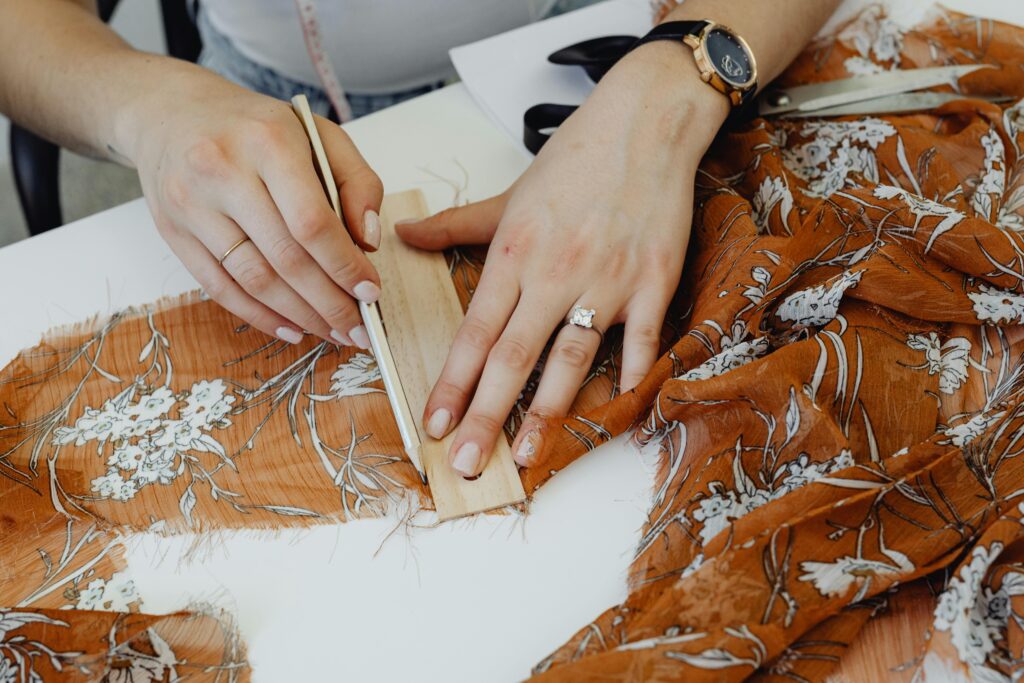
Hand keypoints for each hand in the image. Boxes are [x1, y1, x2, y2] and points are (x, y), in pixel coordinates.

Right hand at [122, 66, 382, 346]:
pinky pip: (219, 287)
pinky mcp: (172, 231)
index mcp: (268, 142)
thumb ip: (358, 182)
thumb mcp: (318, 134)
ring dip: (299, 316)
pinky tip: (291, 328)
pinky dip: (259, 315)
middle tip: (358, 330)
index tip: (370, 293)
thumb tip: (368, 242)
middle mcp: (223, 171)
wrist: (169, 110)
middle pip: (285, 258)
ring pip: (253, 279)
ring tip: (332, 332)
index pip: (312, 222)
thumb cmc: (255, 126)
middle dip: (328, 303)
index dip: (344, 266)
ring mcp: (191, 204)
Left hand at [397, 45, 729, 476]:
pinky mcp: (654, 279)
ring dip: (547, 410)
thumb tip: (401, 237)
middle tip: (467, 464)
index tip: (433, 425)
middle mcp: (555, 271)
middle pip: (514, 356)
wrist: (644, 123)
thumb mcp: (509, 192)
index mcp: (514, 252)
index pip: (474, 332)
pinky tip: (619, 406)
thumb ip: (455, 225)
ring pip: (571, 356)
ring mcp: (607, 278)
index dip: (451, 383)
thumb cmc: (576, 159)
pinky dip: (633, 371)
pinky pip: (641, 336)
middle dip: (486, 415)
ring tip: (528, 454)